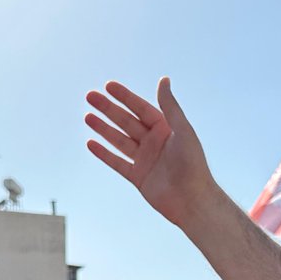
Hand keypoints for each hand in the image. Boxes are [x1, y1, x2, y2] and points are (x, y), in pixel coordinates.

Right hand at [86, 78, 215, 228]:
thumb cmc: (193, 164)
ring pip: (119, 140)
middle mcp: (154, 142)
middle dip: (108, 109)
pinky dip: (104, 154)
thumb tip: (164, 79)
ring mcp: (145, 160)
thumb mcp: (182, 130)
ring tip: (88, 116)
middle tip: (90, 96)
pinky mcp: (138, 177)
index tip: (108, 86)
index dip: (125, 97)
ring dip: (103, 128)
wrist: (192, 200)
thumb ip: (170, 106)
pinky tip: (91, 144)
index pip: (141, 108)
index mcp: (166, 129)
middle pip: (126, 121)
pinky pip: (117, 163)